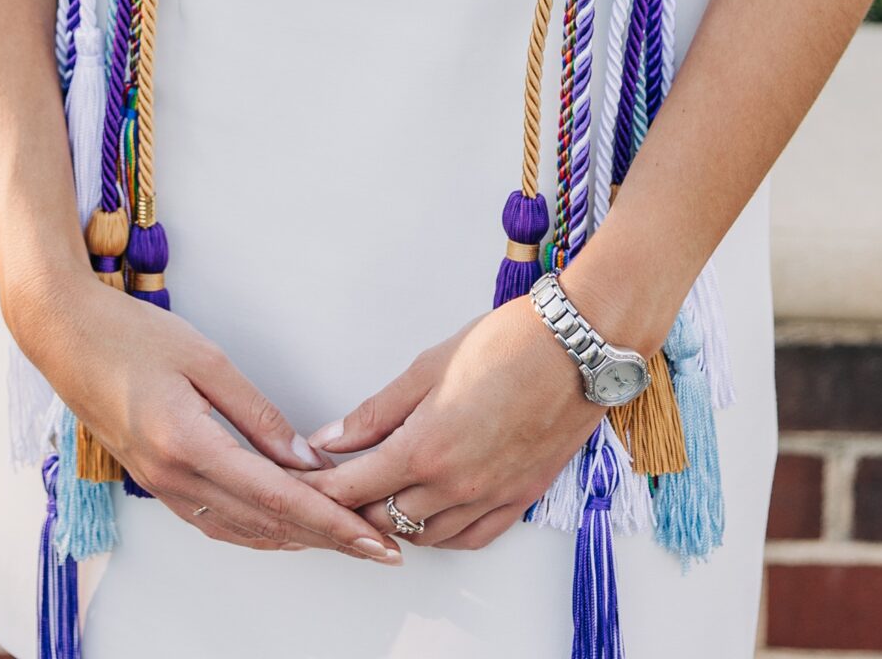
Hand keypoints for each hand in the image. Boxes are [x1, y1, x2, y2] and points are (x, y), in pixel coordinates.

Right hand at [22, 274, 404, 564]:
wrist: (63, 336)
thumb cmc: (131, 334)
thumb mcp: (205, 358)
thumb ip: (257, 413)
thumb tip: (304, 458)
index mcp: (189, 445)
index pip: (277, 497)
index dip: (330, 521)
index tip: (371, 537)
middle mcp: (175, 479)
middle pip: (266, 525)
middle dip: (327, 539)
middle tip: (378, 546)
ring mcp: (161, 487)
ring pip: (242, 532)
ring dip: (296, 539)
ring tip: (344, 539)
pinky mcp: (154, 483)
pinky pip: (216, 523)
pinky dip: (259, 530)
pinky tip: (285, 526)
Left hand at [297, 299, 602, 549]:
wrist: (576, 347)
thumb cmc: (507, 343)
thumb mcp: (428, 367)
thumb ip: (377, 411)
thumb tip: (334, 437)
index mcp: (425, 448)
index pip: (356, 487)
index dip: (324, 488)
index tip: (306, 482)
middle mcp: (455, 485)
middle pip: (385, 519)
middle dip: (355, 507)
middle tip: (339, 487)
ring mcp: (489, 498)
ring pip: (425, 536)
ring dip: (397, 523)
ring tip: (380, 499)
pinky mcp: (519, 499)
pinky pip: (470, 538)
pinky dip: (442, 534)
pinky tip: (431, 517)